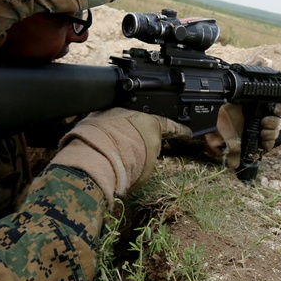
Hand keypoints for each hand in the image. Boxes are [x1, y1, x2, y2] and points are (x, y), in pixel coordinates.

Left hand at [52, 108, 191, 194]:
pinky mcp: (94, 117)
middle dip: (144, 133)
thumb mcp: (147, 167)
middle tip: (144, 144)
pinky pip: (104, 126)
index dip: (180, 131)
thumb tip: (142, 159)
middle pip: (143, 122)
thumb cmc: (129, 165)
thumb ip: (148, 158)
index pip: (170, 126)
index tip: (186, 133)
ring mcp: (113, 113)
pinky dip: (105, 136)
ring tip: (119, 151)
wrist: (98, 159)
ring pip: (121, 123)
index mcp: (152, 123)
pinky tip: (104, 148)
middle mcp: (133, 113)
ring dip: (122, 135)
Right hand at [205, 103, 280, 169]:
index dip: (267, 144)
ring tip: (264, 122)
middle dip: (270, 135)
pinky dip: (277, 111)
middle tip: (263, 133)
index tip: (264, 143)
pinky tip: (270, 112)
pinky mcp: (263, 104)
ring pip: (276, 122)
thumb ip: (232, 153)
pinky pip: (277, 109)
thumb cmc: (220, 122)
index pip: (265, 144)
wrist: (218, 103)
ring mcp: (260, 114)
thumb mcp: (226, 140)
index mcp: (249, 136)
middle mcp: (256, 126)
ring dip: (273, 124)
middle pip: (272, 133)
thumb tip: (233, 166)